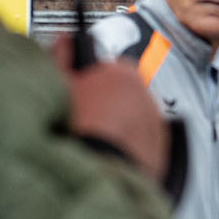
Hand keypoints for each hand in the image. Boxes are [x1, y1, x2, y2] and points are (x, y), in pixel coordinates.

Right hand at [58, 51, 169, 183]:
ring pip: (134, 119)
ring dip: (119, 126)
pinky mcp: (161, 154)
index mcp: (122, 75)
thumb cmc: (75, 132)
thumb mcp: (57, 86)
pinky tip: (107, 157)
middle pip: (123, 93)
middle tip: (82, 120)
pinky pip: (143, 144)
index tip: (78, 89)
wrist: (95, 178)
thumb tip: (67, 39)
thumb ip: (62, 55)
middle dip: (105, 102)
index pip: (108, 65)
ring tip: (93, 143)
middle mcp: (146, 97)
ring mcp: (156, 126)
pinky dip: (130, 149)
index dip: (90, 77)